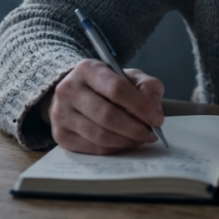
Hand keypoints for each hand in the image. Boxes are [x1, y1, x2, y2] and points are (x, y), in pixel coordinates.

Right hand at [39, 59, 164, 154]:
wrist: (76, 93)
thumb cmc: (107, 85)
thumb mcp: (129, 77)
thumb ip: (147, 88)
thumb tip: (155, 112)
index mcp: (87, 69)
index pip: (117, 89)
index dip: (141, 106)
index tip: (157, 118)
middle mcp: (68, 90)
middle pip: (107, 115)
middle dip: (135, 128)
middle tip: (151, 134)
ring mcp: (61, 114)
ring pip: (100, 135)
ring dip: (126, 141)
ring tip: (141, 139)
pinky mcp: (61, 136)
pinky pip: (93, 148)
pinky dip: (114, 149)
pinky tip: (125, 143)